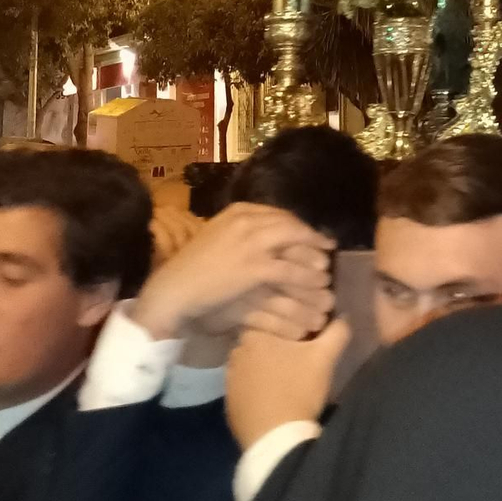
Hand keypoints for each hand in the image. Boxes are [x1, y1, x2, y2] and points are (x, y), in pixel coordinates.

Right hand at [135, 202, 332, 342]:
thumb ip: (241, 233)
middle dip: (311, 237)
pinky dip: (305, 276)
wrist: (174, 290)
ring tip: (326, 270)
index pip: (278, 213)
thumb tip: (264, 236)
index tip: (312, 236)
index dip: (299, 226)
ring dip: (313, 256)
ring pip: (294, 243)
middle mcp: (246, 219)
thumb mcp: (218, 240)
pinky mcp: (254, 266)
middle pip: (290, 224)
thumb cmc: (192, 269)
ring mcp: (251, 242)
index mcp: (237, 211)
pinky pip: (289, 269)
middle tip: (327, 248)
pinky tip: (316, 283)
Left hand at [225, 317, 348, 449]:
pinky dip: (258, 388)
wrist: (276, 440)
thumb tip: (344, 315)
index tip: (308, 336)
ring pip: (252, 364)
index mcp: (254, 334)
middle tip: (301, 356)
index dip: (293, 326)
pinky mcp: (230, 404)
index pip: (273, 318)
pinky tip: (276, 396)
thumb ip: (336, 330)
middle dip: (279, 345)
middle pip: (262, 340)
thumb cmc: (298, 390)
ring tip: (290, 377)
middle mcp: (235, 353)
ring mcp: (229, 380)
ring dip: (267, 366)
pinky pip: (245, 387)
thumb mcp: (324, 357)